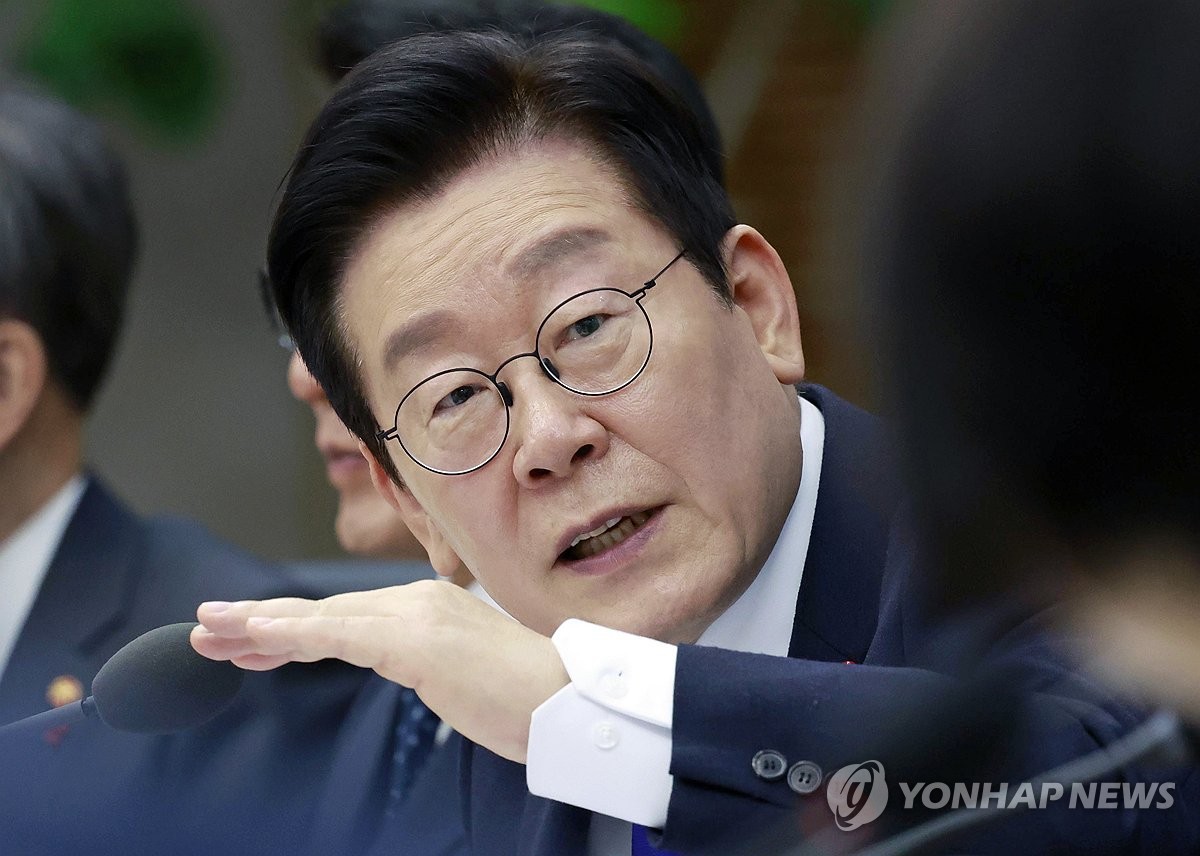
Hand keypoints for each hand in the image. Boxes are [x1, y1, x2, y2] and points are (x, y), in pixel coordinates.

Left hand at [191, 579, 568, 762]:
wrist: (568, 704)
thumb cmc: (524, 700)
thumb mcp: (460, 675)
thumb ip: (426, 660)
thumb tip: (407, 664)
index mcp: (428, 607)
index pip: (344, 617)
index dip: (290, 627)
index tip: (246, 641)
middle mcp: (416, 601)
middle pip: (323, 611)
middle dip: (260, 621)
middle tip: (206, 626)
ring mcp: (415, 616)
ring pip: (320, 618)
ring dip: (258, 625)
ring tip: (208, 631)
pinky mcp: (413, 640)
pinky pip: (336, 636)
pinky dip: (288, 635)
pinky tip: (251, 637)